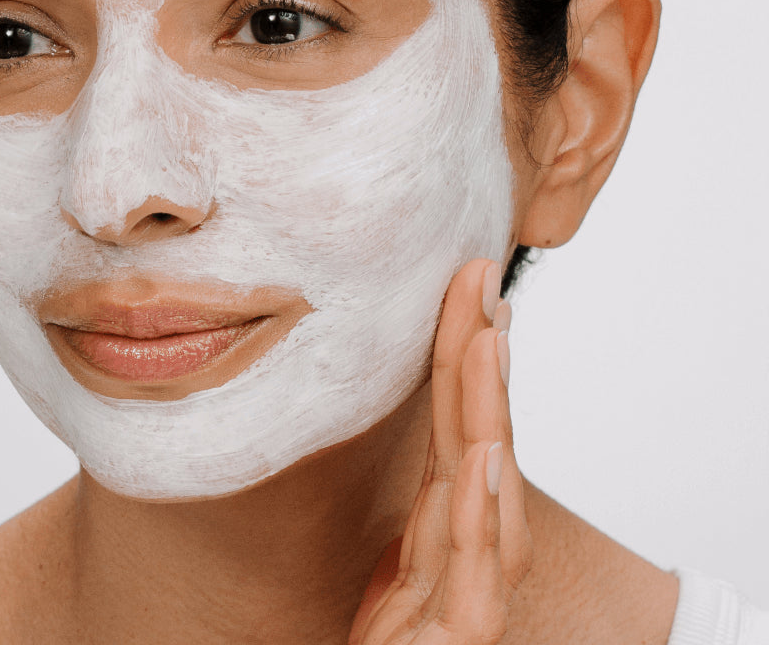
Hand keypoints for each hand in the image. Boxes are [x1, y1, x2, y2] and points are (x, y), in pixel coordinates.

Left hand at [348, 260, 531, 643]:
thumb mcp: (404, 569)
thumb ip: (427, 520)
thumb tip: (444, 455)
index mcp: (452, 527)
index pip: (461, 427)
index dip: (465, 358)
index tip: (465, 287)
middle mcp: (470, 551)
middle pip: (480, 443)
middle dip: (480, 362)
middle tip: (476, 282)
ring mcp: (467, 594)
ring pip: (482, 494)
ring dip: (487, 413)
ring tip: (487, 340)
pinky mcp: (458, 638)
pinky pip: (469, 574)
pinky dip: (481, 513)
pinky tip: (486, 459)